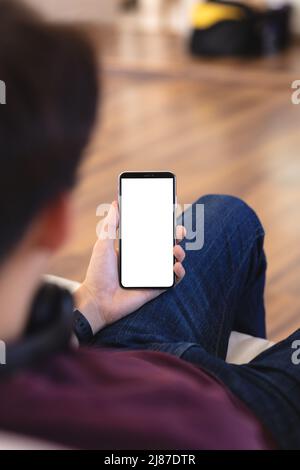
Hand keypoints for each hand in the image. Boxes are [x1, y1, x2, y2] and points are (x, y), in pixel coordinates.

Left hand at [74, 201, 185, 333]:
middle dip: (177, 235)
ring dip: (181, 252)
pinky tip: (176, 267)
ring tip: (176, 249)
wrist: (97, 300)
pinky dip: (179, 272)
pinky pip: (173, 279)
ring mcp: (152, 273)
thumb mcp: (103, 245)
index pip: (153, 232)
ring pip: (174, 260)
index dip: (164, 223)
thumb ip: (110, 225)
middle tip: (179, 231)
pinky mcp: (156, 287)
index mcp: (135, 248)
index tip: (171, 212)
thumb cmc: (97, 273)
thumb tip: (115, 204)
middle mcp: (146, 259)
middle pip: (168, 244)